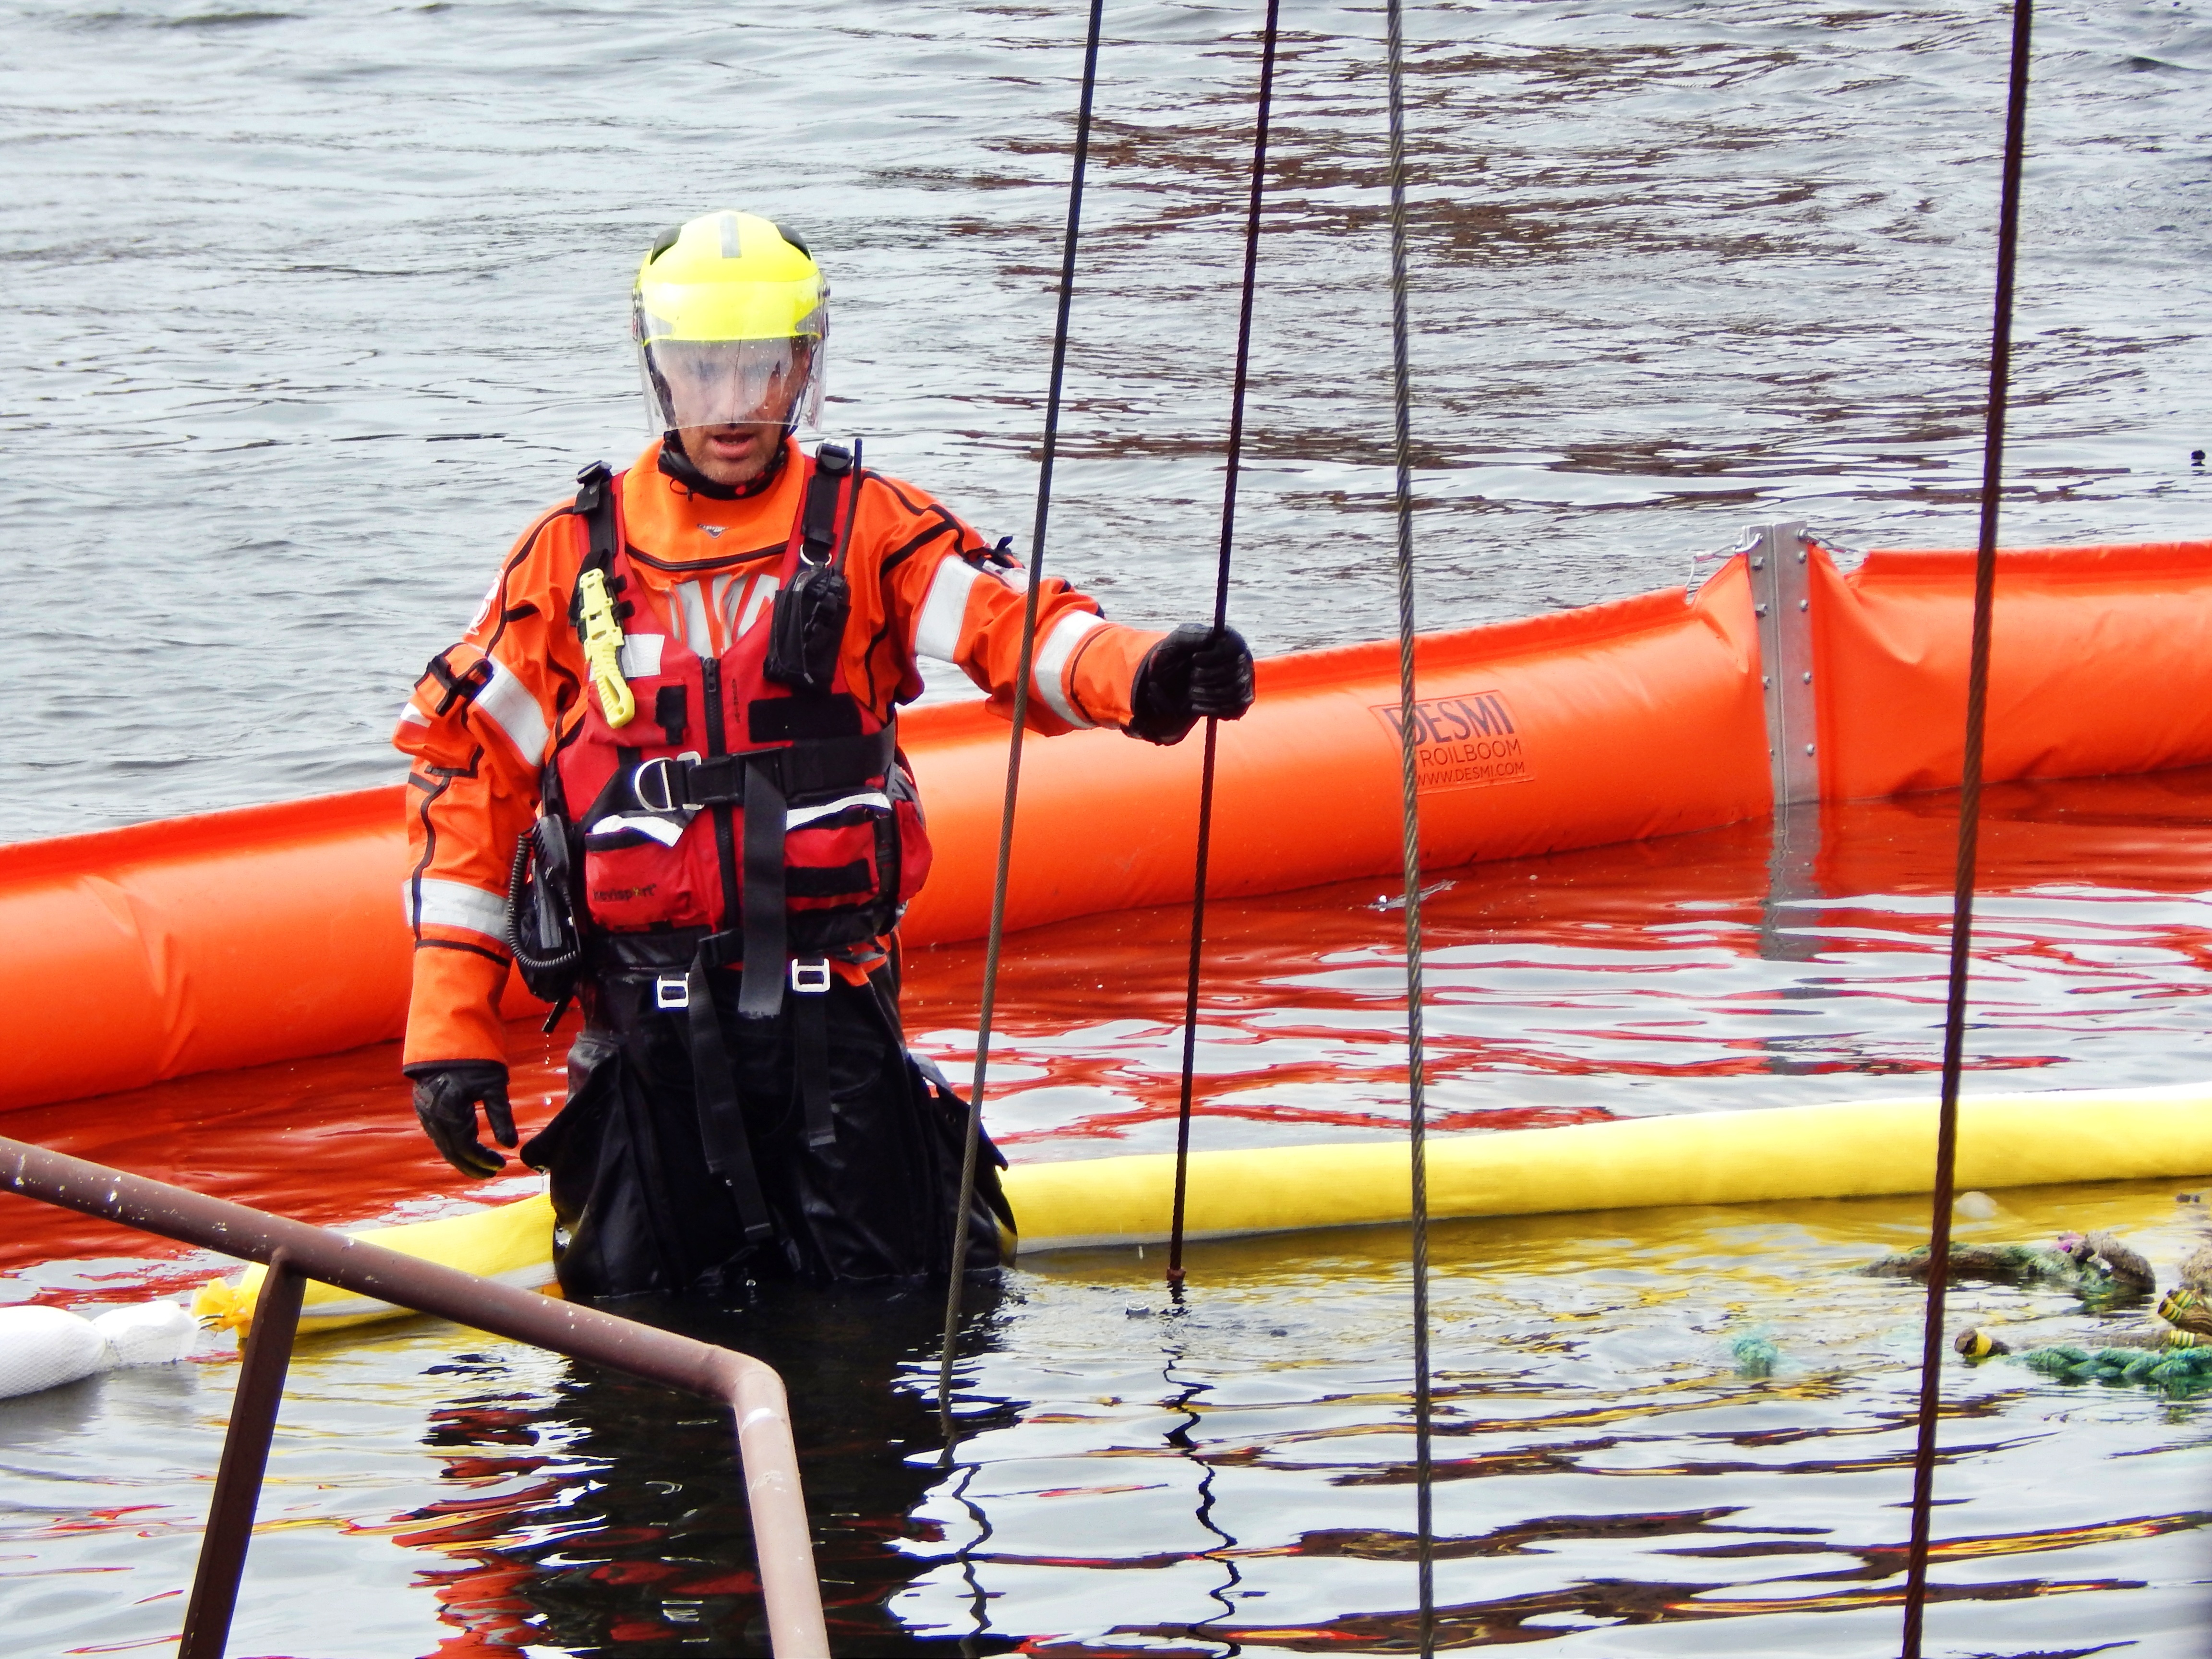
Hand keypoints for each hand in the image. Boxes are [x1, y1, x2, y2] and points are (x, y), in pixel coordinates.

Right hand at [405, 1061, 516, 1177]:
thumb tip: (511, 1145)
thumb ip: (501, 1115)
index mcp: (450, 1112)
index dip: (483, 1160)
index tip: (501, 1165)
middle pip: (452, 1152)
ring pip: (444, 1146)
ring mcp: (426, 1114)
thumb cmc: (474, 1059)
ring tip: (482, 1166)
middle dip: (473, 1165)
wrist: (447, 1037)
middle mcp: (433, 1117)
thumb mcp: (493, 1085)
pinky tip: (466, 1149)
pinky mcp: (424, 1109)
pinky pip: (438, 1136)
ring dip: (462, 1158)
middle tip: (492, 1172)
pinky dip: (453, 1146)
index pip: (466, 1147)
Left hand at [1126, 623, 1255, 744]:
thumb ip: (1189, 636)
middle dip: (1208, 677)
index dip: (1214, 656)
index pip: (1235, 648)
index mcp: (1227, 640)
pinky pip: (1237, 708)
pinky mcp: (1238, 701)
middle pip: (1236, 671)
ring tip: (1191, 692)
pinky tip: (1197, 705)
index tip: (1194, 659)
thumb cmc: (1170, 659)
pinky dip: (1213, 709)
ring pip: (1236, 691)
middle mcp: (1239, 659)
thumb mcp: (1173, 643)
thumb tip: (1210, 637)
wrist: (1165, 685)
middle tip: (1191, 677)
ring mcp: (1241, 680)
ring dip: (1209, 694)